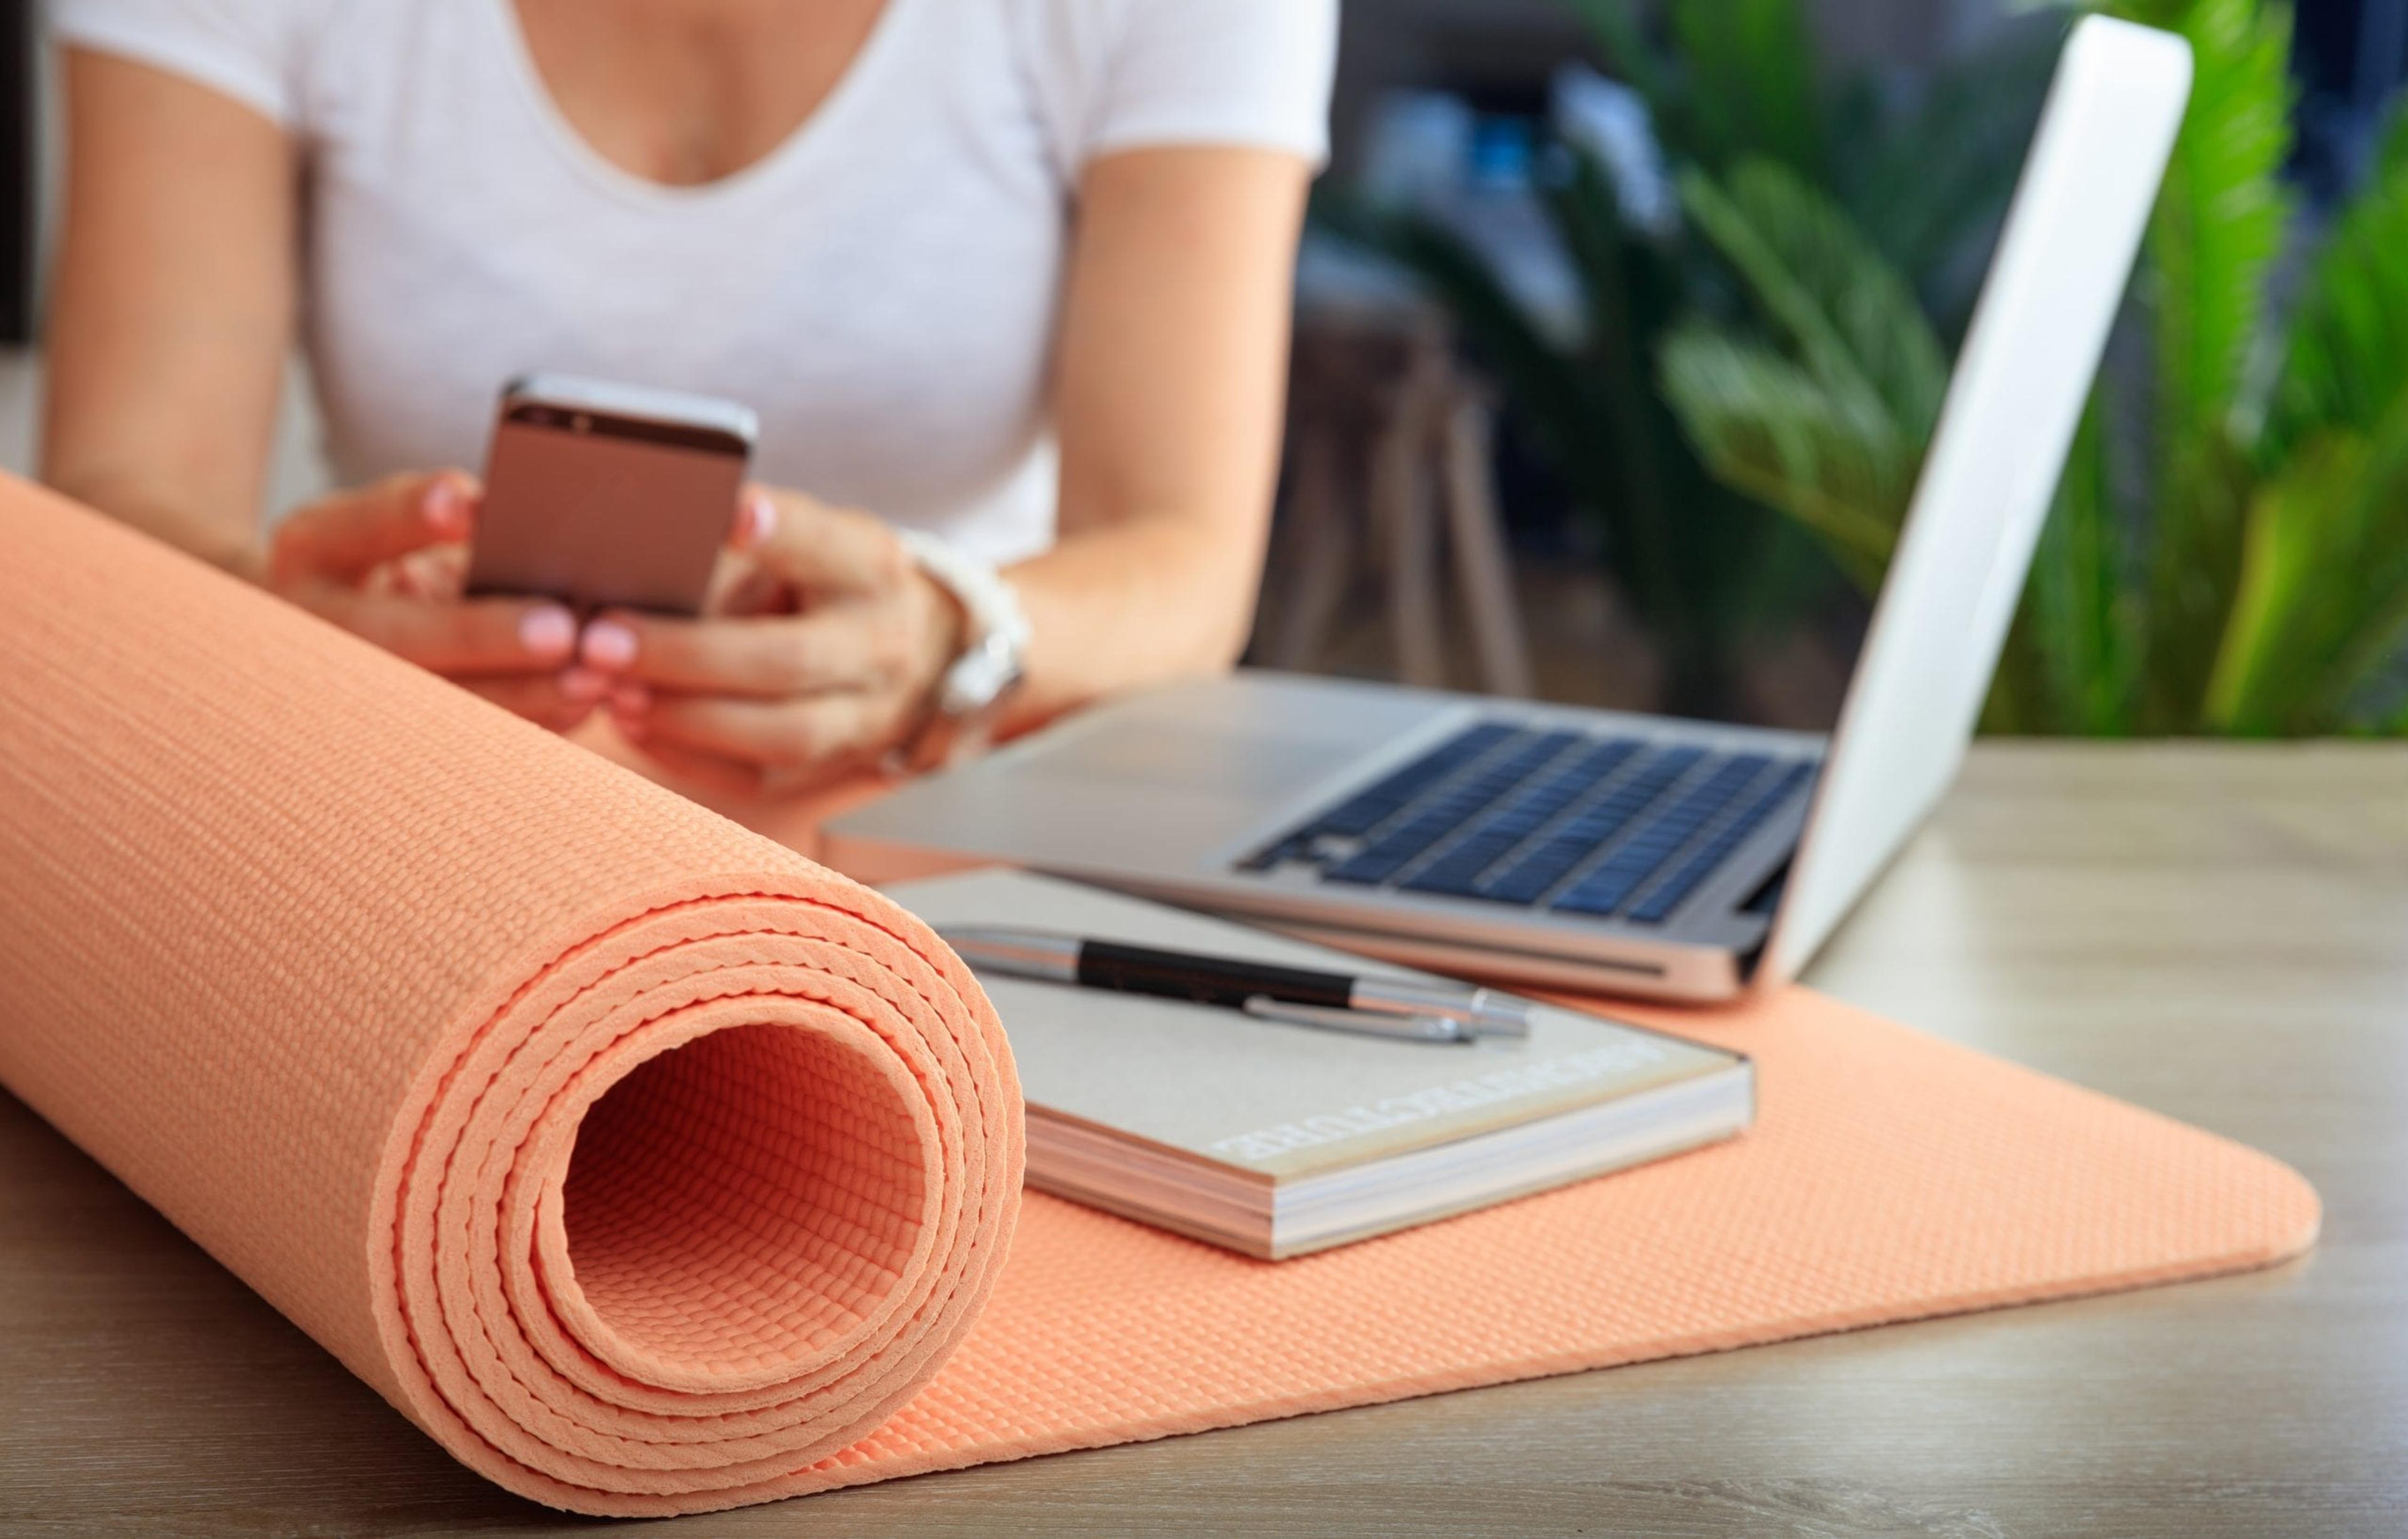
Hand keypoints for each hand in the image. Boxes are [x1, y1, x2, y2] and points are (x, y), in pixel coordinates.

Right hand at [264, 472, 605, 729]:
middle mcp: (319, 626)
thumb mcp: (396, 527)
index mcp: (315, 550)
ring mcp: (348, 691)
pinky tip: (583, 705)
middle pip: (396, 637)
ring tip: (591, 679)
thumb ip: (446, 521)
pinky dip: (531, 721)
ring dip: (520, 694)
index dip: (409, 514)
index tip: (468, 504)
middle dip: (480, 634)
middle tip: (559, 630)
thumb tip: (516, 523)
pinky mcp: (392, 736)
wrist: (340, 629)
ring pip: (434, 703)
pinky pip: (467, 739)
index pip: (358, 525)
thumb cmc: (389, 559)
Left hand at [578, 487, 963, 795]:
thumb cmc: (826, 582)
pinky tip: (634, 724)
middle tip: (602, 641)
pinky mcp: (833, 767)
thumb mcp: (806, 543)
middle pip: (787, 659)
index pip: (826, 544)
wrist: (913, 650)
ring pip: (780, 734)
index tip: (731, 512)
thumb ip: (736, 551)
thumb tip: (631, 560)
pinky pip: (758, 778)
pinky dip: (687, 754)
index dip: (781, 531)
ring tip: (614, 693)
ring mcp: (867, 716)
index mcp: (869, 569)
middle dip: (687, 655)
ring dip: (685, 717)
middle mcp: (880, 644)